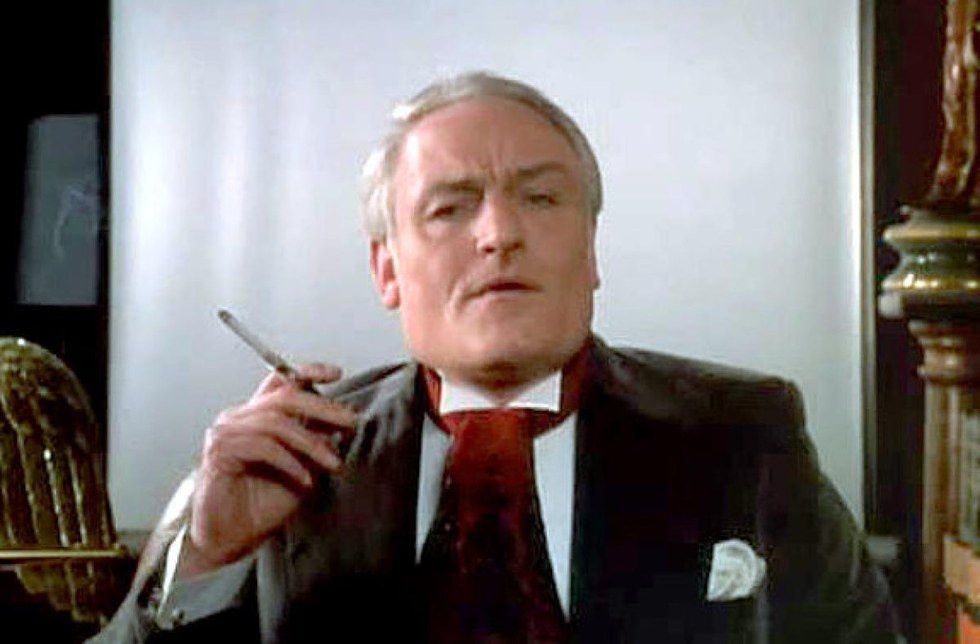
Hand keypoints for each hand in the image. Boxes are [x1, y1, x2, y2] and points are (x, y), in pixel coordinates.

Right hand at [180, 363, 356, 576]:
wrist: (229, 540)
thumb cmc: (260, 505)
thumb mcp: (301, 469)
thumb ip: (316, 443)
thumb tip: (340, 424)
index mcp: (256, 416)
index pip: (280, 382)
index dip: (307, 372)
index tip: (336, 373)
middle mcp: (238, 418)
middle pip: (284, 397)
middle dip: (323, 407)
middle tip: (351, 422)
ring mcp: (225, 433)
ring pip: (276, 422)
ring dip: (311, 443)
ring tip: (333, 463)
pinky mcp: (219, 454)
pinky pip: (263, 447)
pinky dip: (290, 462)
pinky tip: (306, 480)